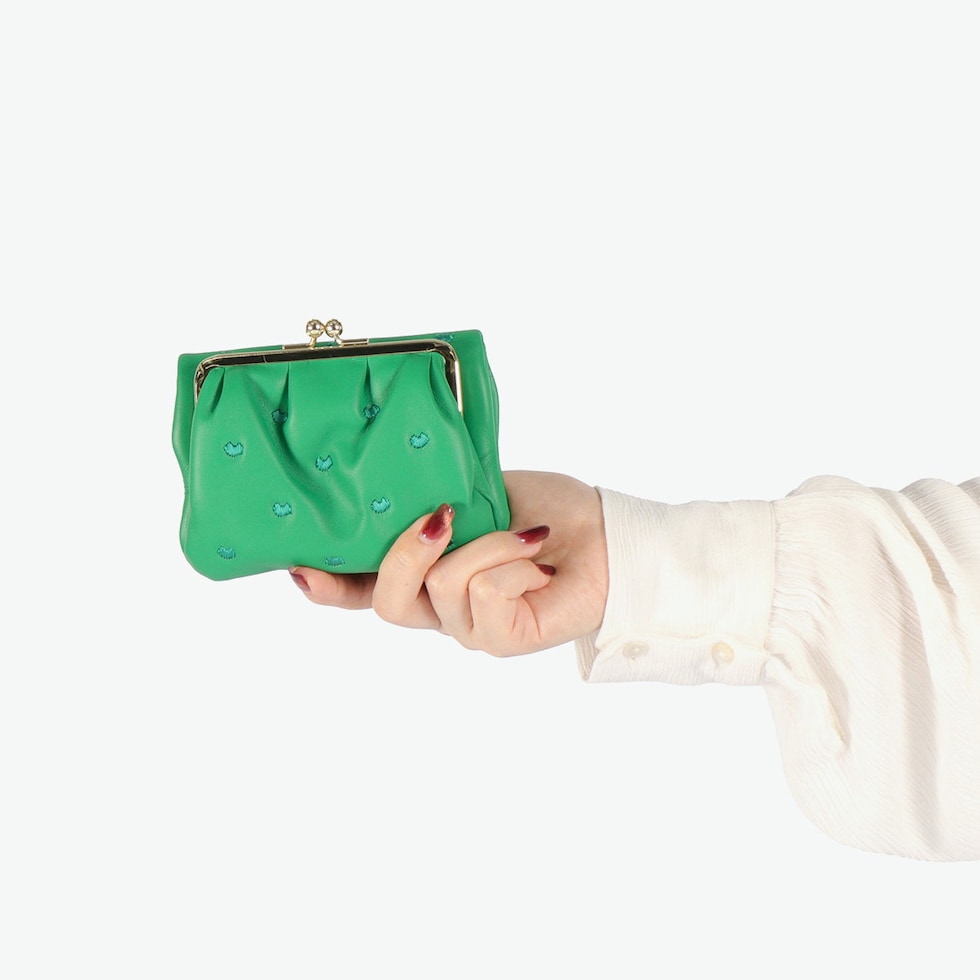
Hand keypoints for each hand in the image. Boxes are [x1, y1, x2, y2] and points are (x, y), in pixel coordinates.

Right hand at [289, 471, 608, 655]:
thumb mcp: (479, 494)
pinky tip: (535, 556)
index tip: (298, 565)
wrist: (608, 536)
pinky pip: (482, 596)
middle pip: (384, 601)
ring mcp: (470, 630)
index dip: (327, 584)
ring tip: (524, 534)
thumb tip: (397, 491)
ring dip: (484, 544)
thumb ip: (433, 499)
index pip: (363, 589)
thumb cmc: (548, 513)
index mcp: (427, 575)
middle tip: (439, 515)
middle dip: (404, 551)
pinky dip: (509, 560)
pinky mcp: (503, 641)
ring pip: (438, 589)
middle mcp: (440, 609)